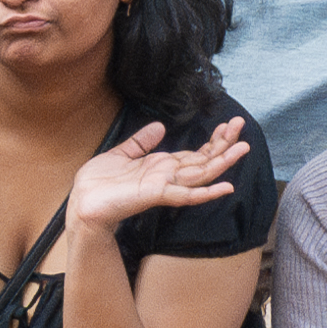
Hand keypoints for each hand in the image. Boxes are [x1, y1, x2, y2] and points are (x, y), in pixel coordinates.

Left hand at [60, 115, 251, 239]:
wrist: (83, 202)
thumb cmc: (100, 183)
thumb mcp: (122, 153)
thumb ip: (141, 142)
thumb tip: (159, 126)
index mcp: (162, 166)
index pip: (195, 153)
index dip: (213, 141)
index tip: (229, 125)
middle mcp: (168, 176)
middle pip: (204, 160)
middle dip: (224, 144)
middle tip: (243, 126)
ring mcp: (165, 186)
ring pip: (201, 174)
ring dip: (223, 162)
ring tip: (243, 148)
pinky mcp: (157, 195)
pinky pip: (187, 195)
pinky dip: (207, 192)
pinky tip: (226, 187)